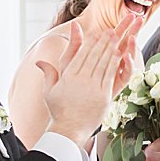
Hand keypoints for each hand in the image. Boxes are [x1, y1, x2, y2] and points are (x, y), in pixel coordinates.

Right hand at [38, 19, 137, 147]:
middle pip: (93, 55)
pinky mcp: (103, 95)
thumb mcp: (50, 91)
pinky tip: (120, 54)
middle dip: (102, 41)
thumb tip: (39, 61)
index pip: (80, 54)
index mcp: (68, 76)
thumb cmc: (59, 111)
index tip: (96, 32)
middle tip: (110, 29)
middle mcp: (80, 79)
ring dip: (110, 48)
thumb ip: (49, 73)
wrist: (68, 130)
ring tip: (117, 37)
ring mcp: (93, 87)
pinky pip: (110, 75)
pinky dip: (115, 63)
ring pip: (103, 62)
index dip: (89, 42)